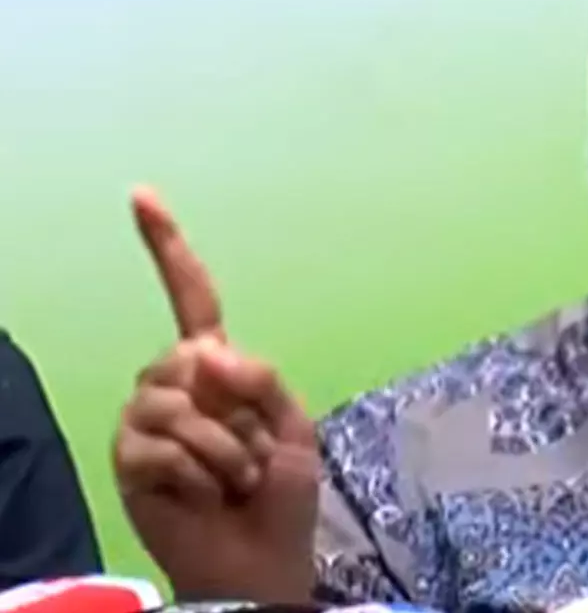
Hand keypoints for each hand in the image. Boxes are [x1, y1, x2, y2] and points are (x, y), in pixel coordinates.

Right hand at [112, 187, 319, 602]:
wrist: (262, 558)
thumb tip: (208, 353)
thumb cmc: (281, 493)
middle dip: (236, 409)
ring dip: (224, 449)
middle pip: (187, 358)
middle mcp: (173, 385)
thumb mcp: (293, 424)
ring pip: (176, 404)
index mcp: (217, 368)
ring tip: (234, 479)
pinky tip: (206, 495)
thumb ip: (259, 379)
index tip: (143, 196)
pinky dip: (200, 473)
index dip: (168, 248)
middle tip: (252, 451)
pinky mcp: (129, 461)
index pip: (192, 298)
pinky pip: (161, 447)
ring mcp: (144, 422)